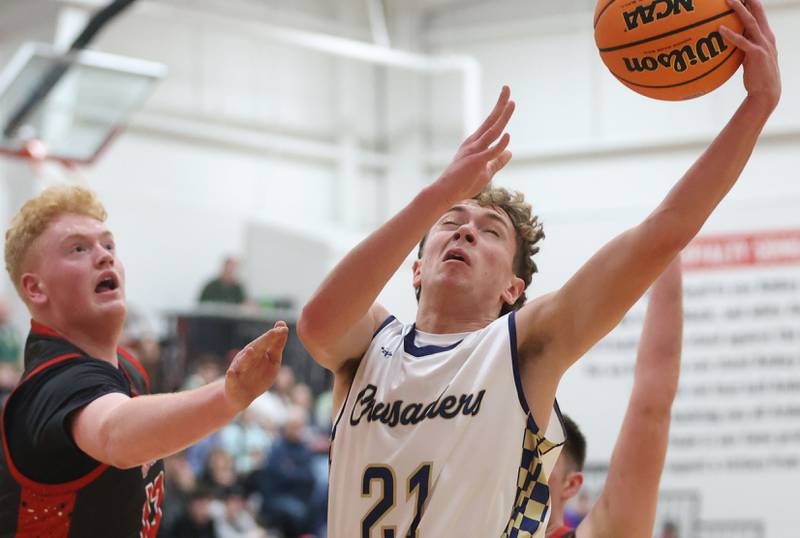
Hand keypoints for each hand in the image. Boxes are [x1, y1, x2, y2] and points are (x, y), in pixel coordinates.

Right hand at [224, 320, 288, 411]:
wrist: (241, 395)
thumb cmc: (259, 376)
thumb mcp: (272, 361)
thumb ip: (277, 345)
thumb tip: (284, 326)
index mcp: (257, 351)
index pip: (267, 341)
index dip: (275, 335)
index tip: (284, 328)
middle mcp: (247, 357)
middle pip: (256, 348)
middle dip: (264, 341)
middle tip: (273, 333)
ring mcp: (238, 368)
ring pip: (242, 362)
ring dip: (246, 356)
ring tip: (251, 351)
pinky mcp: (231, 381)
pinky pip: (231, 378)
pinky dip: (231, 375)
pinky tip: (231, 372)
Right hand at [433, 86, 514, 204]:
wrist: (446, 193)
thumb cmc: (463, 183)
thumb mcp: (486, 171)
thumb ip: (498, 161)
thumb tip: (510, 152)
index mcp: (476, 144)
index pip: (490, 124)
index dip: (500, 110)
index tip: (507, 98)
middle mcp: (474, 143)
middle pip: (491, 121)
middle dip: (500, 104)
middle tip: (507, 87)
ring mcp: (475, 151)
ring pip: (492, 131)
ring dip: (502, 117)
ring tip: (512, 103)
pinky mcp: (476, 162)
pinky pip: (490, 151)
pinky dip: (499, 144)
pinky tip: (507, 136)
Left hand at [720, 0, 780, 111]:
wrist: (766, 93)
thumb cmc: (756, 76)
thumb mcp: (750, 57)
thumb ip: (743, 46)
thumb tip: (730, 39)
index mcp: (766, 36)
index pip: (758, 14)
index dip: (751, 3)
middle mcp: (766, 37)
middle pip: (757, 13)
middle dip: (748, 0)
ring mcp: (763, 45)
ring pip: (750, 22)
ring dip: (739, 10)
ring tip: (728, 0)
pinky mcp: (757, 54)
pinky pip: (742, 42)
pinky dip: (731, 35)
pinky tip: (720, 29)